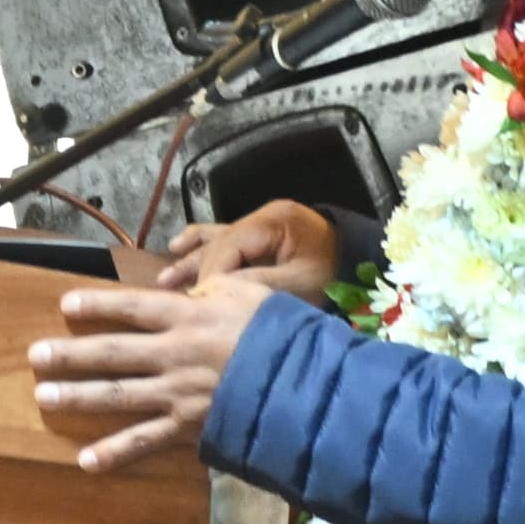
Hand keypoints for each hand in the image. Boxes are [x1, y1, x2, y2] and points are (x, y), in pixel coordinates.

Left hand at [28, 275, 289, 474]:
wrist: (308, 384)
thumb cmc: (284, 334)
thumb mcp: (250, 295)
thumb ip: (215, 289)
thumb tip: (192, 288)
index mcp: (190, 317)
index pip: (133, 308)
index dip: (97, 305)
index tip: (64, 304)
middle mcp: (175, 354)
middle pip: (112, 352)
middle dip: (71, 354)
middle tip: (35, 356)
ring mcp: (178, 394)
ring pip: (117, 395)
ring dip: (77, 397)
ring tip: (44, 397)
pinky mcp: (188, 428)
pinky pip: (145, 442)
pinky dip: (115, 453)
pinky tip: (85, 461)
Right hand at [155, 199, 339, 298]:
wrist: (362, 263)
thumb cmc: (336, 273)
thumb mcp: (302, 284)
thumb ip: (260, 285)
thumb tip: (218, 294)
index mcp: (274, 222)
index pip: (228, 248)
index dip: (209, 277)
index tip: (196, 306)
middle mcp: (261, 217)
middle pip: (217, 246)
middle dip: (197, 274)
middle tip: (175, 303)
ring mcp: (258, 224)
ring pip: (214, 240)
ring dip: (189, 260)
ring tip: (163, 281)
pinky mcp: (258, 235)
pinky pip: (222, 237)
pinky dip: (200, 246)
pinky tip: (176, 250)